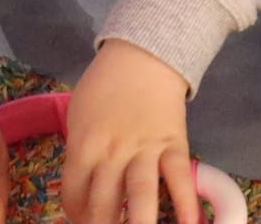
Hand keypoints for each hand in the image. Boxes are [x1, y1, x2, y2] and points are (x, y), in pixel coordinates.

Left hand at [62, 40, 198, 223]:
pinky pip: (180, 178)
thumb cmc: (105, 84)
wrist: (145, 54)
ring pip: (140, 194)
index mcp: (85, 144)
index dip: (75, 214)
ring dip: (138, 222)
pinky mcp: (174, 144)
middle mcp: (113, 151)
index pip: (74, 192)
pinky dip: (186, 203)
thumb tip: (80, 185)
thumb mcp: (78, 115)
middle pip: (104, 201)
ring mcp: (146, 149)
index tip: (82, 221)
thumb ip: (79, 150)